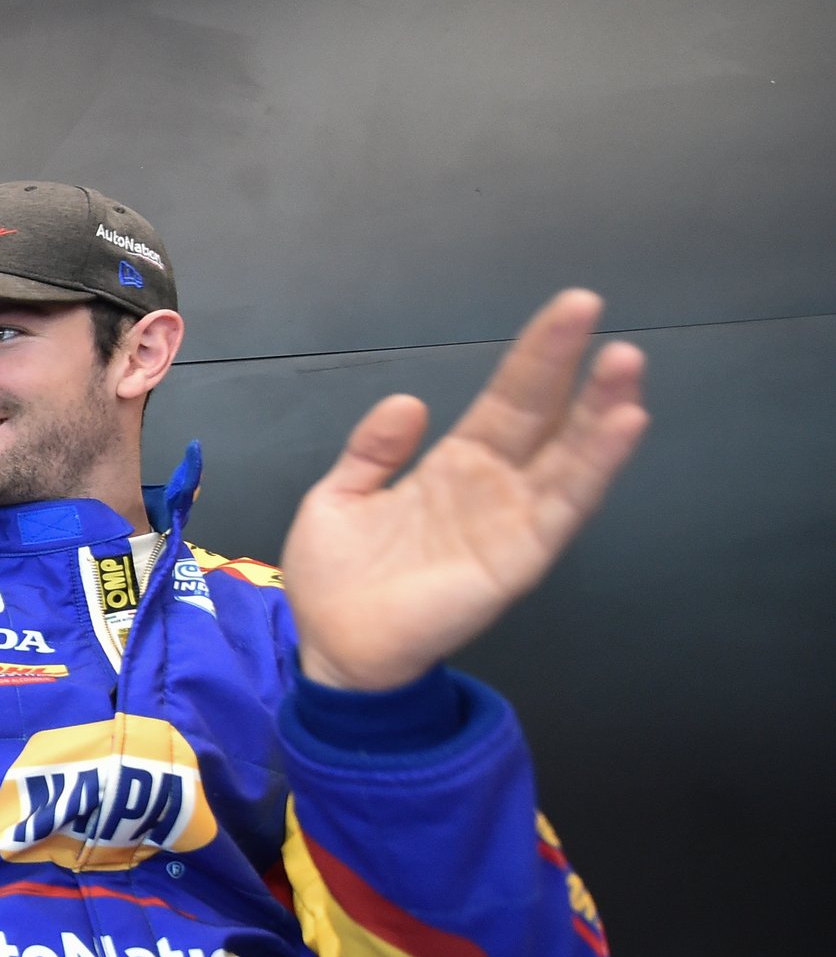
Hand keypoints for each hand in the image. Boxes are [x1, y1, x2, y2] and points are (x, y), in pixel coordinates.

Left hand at [280, 289, 648, 690]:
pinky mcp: (518, 560)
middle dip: (569, 365)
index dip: (536, 356)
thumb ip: (373, 451)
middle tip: (591, 307)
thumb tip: (407, 402)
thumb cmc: (337, 580)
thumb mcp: (340, 498)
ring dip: (601, 413)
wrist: (332, 649)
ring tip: (624, 365)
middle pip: (543, 416)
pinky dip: (595, 470)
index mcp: (454, 466)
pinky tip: (621, 429)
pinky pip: (563, 510)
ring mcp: (511, 522)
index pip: (508, 399)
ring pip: (568, 458)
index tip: (570, 309)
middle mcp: (494, 488)